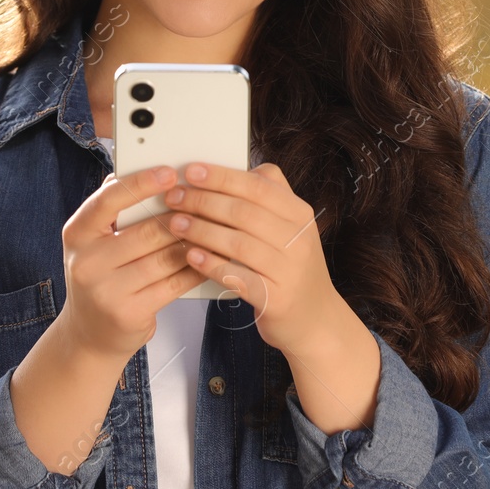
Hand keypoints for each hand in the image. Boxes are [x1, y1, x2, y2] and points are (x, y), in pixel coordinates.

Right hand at [58, 164, 210, 362]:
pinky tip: (211, 258)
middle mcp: (86, 262)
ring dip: (196, 242)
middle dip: (183, 217)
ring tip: (217, 228)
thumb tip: (150, 172)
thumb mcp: (96, 241)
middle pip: (148, 230)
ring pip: (166, 257)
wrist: (89, 334)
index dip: (142, 184)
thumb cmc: (102, 276)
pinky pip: (174, 283)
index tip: (171, 172)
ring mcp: (106, 291)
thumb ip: (117, 211)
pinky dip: (196, 268)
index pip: (110, 200)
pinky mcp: (129, 313)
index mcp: (77, 233)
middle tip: (210, 203)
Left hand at [163, 161, 346, 357]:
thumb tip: (241, 170)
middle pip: (244, 212)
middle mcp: (299, 240)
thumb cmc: (292, 269)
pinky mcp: (275, 298)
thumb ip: (271, 198)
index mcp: (299, 215)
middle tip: (174, 197)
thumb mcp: (293, 227)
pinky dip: (211, 264)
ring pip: (238, 243)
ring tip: (175, 224)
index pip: (259, 186)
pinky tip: (190, 256)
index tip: (191, 171)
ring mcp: (289, 270)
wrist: (315, 319)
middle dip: (203, 201)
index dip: (222, 177)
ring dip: (201, 230)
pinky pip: (237, 276)